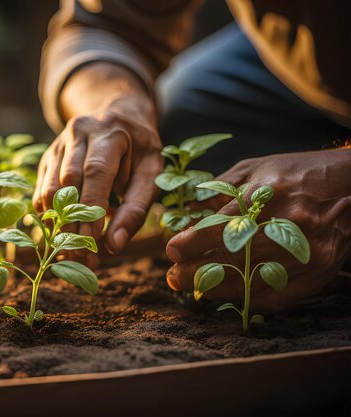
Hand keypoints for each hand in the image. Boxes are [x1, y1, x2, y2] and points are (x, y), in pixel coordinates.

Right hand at [34, 64, 162, 267]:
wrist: (117, 113)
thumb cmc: (139, 149)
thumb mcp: (151, 173)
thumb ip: (136, 208)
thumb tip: (114, 245)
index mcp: (109, 131)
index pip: (96, 172)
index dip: (91, 209)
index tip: (93, 243)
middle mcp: (79, 133)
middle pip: (68, 182)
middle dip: (73, 224)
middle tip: (83, 258)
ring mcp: (58, 145)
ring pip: (49, 189)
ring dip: (58, 225)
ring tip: (73, 253)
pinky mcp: (47, 159)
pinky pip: (42, 192)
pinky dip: (50, 218)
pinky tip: (63, 237)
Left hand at [166, 148, 350, 311]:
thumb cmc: (296, 173)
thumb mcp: (255, 168)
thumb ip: (219, 190)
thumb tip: (186, 213)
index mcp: (267, 195)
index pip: (218, 228)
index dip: (190, 244)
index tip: (172, 251)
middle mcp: (286, 225)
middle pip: (230, 259)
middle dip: (195, 271)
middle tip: (174, 276)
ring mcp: (304, 253)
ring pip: (250, 282)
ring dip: (215, 288)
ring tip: (193, 287)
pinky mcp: (318, 273)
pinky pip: (276, 297)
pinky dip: (247, 299)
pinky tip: (226, 295)